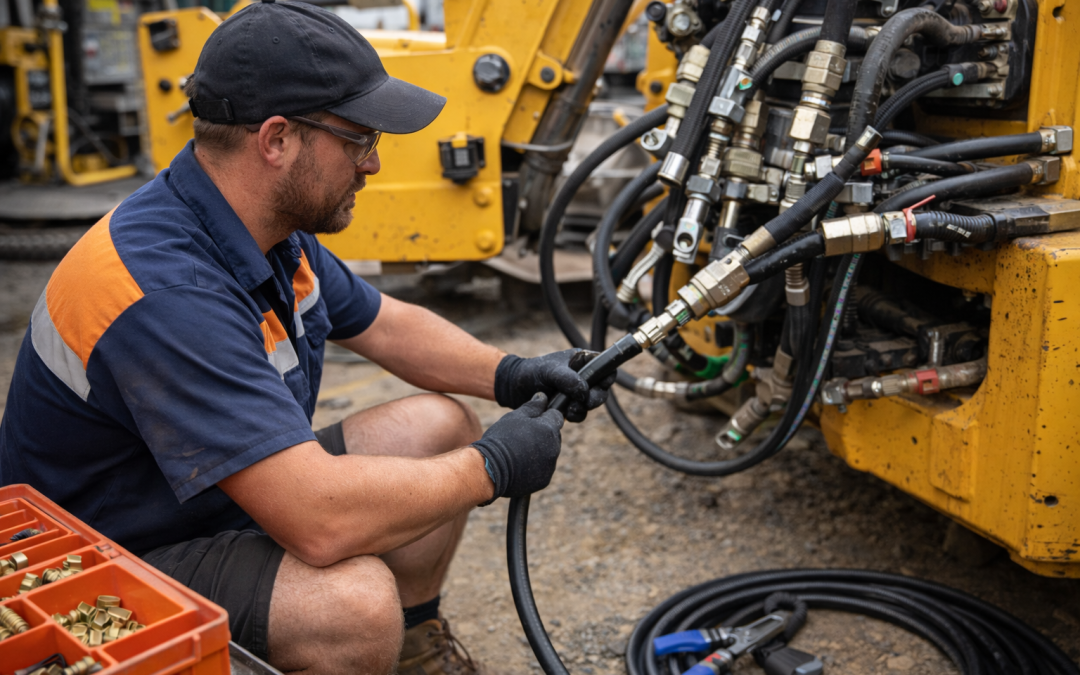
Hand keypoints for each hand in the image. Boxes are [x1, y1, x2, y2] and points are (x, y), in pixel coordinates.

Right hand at [471, 393, 563, 502]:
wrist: (489, 468)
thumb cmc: (501, 438)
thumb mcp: (515, 417)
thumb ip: (533, 406)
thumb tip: (543, 397)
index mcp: (549, 429)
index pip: (556, 416)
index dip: (545, 415)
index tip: (534, 419)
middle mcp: (554, 448)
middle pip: (554, 436)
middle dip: (543, 434)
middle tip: (522, 437)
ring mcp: (550, 466)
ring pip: (549, 453)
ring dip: (539, 451)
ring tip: (519, 452)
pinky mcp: (544, 480)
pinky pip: (543, 469)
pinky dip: (535, 467)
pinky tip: (520, 465)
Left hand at [494, 349, 616, 422]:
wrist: (514, 388)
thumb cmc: (531, 372)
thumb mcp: (550, 371)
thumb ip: (568, 379)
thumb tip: (584, 391)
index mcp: (581, 361)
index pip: (604, 366)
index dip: (607, 376)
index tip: (601, 384)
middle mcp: (582, 376)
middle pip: (602, 389)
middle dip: (595, 398)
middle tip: (585, 402)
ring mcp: (576, 392)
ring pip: (592, 403)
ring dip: (584, 408)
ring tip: (570, 409)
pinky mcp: (569, 405)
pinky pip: (580, 413)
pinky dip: (576, 415)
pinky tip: (565, 414)